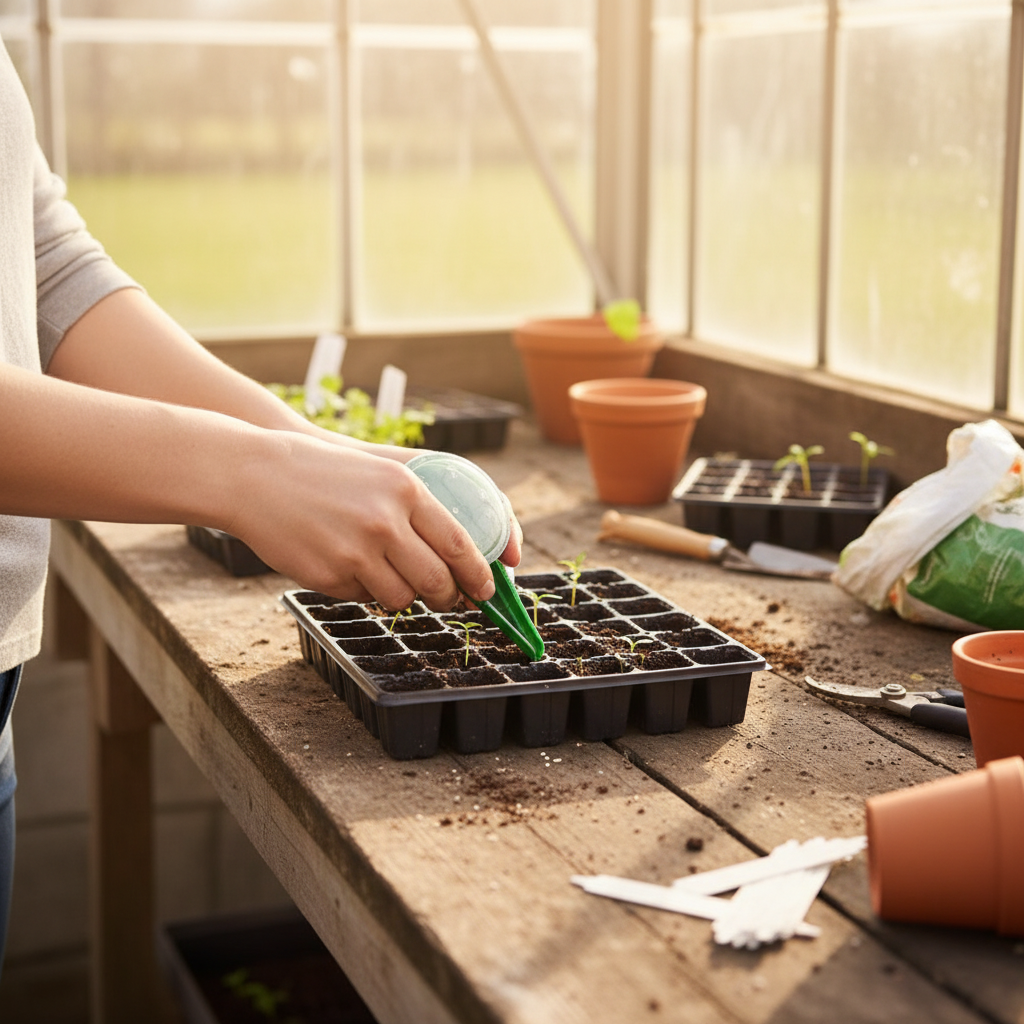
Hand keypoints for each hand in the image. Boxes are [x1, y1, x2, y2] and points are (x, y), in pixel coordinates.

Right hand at [226, 434, 496, 610]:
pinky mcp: (328, 575)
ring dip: (405, 598)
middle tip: (451, 600)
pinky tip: (351, 569)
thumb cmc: (324, 471)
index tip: (486, 588)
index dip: (478, 574)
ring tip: (395, 582)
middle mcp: (385, 522)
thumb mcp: (380, 473)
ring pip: (402, 598)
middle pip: (436, 581)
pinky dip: (366, 592)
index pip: (459, 544)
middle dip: (450, 598)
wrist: (255, 475)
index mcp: (405, 491)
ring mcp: (355, 552)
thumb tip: (460, 551)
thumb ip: (418, 507)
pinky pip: (364, 598)